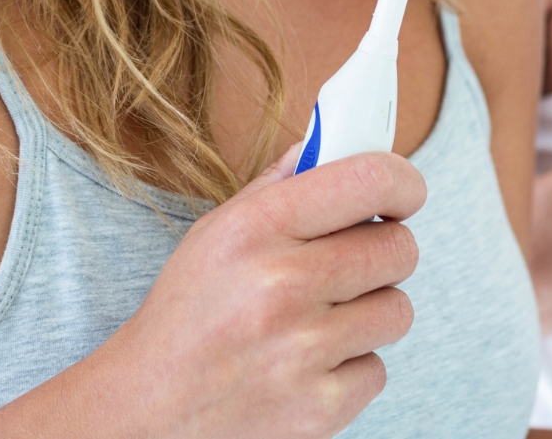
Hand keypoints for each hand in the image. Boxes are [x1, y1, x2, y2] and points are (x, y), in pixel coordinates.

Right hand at [0, 146, 425, 438]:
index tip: (406, 193)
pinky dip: (352, 367)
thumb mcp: (218, 231)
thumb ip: (281, 183)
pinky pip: (379, 370)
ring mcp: (302, 353)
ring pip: (398, 310)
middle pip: (399, 249)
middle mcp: (282, 285)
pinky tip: (311, 362)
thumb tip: (337, 139)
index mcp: (257, 227)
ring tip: (326, 315)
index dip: (404, 182)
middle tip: (357, 259)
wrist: (146, 412)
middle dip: (387, 250)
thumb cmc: (188, 312)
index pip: (371, 180)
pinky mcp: (318, 411)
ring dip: (372, 310)